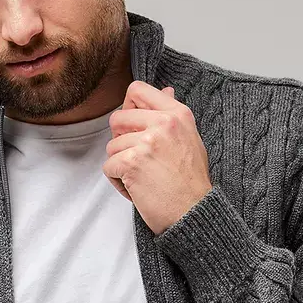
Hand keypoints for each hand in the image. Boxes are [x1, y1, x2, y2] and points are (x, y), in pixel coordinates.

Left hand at [103, 81, 212, 234]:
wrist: (194, 213)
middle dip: (121, 141)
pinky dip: (118, 182)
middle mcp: (163, 123)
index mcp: (177, 113)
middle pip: (117, 119)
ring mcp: (147, 141)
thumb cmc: (191, 182)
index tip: (134, 127)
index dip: (128, 108)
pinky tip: (137, 189)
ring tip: (142, 178)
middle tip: (139, 159)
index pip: (137, 90)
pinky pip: (108, 167)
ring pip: (111, 146)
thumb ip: (171, 115)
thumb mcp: (189, 138)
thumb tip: (166, 89)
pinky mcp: (131, 162)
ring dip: (120, 165)